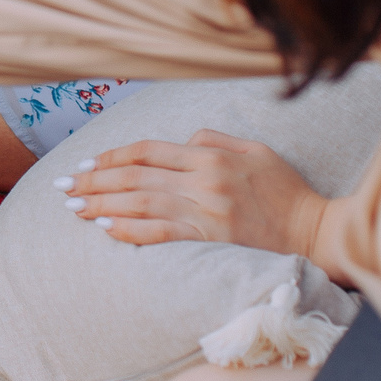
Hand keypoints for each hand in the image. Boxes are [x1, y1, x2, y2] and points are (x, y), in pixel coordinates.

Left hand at [53, 132, 331, 259]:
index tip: (86, 164)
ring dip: (103, 204)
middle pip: (137, 176)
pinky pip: (162, 233)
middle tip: (64, 187)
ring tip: (74, 208)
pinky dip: (131, 229)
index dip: (113, 156)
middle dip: (95, 180)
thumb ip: (214, 140)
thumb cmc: (286, 191)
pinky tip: (106, 229)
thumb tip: (181, 140)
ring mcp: (207, 211)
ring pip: (142, 203)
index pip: (149, 150)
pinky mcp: (212, 240)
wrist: (317, 232)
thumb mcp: (254, 151)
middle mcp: (204, 180)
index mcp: (210, 155)